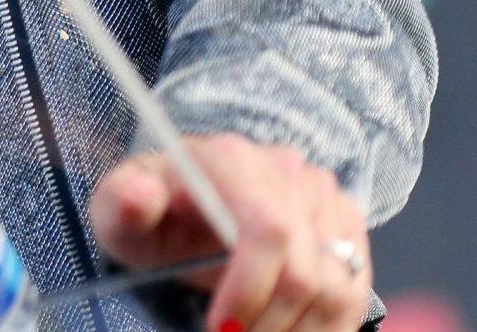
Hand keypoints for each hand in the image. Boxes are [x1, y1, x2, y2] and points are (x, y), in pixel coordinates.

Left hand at [88, 133, 370, 331]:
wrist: (187, 199)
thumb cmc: (155, 209)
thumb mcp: (121, 208)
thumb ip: (123, 203)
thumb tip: (138, 197)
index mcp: (233, 161)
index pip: (268, 230)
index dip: (250, 291)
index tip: (219, 329)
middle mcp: (290, 172)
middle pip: (306, 270)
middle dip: (269, 324)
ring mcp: (325, 198)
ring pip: (339, 288)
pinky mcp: (346, 227)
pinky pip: (355, 291)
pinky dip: (328, 329)